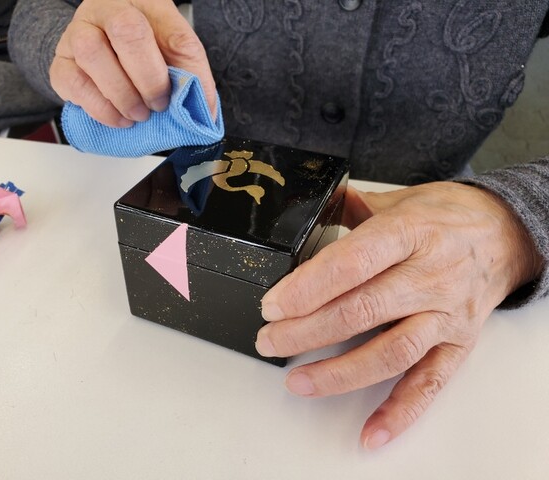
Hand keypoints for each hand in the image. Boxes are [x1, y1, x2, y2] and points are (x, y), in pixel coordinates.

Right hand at [50, 0, 216, 126]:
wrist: (104, 49)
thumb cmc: (142, 50)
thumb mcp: (173, 53)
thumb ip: (192, 76)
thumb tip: (205, 112)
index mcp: (141, 3)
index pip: (165, 28)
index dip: (170, 68)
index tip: (174, 96)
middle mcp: (105, 10)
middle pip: (125, 31)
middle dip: (147, 79)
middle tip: (155, 105)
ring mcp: (77, 33)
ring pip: (91, 54)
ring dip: (121, 95)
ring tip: (137, 114)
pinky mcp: (60, 63)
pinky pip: (72, 82)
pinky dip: (99, 108)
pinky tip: (117, 117)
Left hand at [255, 182, 542, 448]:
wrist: (506, 234)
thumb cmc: (446, 216)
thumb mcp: (399, 200)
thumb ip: (350, 208)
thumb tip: (306, 211)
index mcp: (409, 233)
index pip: (351, 264)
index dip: (307, 288)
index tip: (272, 305)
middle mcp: (429, 275)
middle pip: (361, 311)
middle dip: (306, 331)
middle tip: (269, 341)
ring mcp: (445, 314)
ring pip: (389, 351)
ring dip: (339, 372)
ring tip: (298, 380)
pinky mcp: (458, 344)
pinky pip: (430, 383)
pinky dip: (400, 412)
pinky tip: (371, 431)